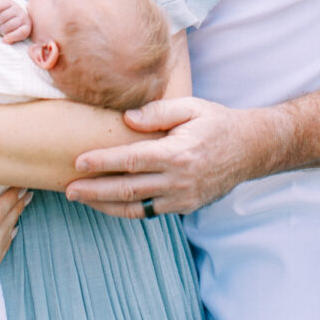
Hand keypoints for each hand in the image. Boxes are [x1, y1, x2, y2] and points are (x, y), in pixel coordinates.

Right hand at [0, 0, 31, 42]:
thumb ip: (12, 39)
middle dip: (2, 29)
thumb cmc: (16, 26)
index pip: (22, 32)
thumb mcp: (16, 33)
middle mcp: (23, 16)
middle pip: (9, 25)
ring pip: (3, 17)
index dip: (12, 36)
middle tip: (2, 28)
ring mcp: (17, 8)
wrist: (19, 10)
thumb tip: (5, 41)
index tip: (4, 39)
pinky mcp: (10, 1)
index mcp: (27, 27)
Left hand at [65, 97, 273, 217]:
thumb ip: (158, 112)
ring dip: (105, 204)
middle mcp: (179, 180)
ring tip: (80, 198)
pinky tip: (108, 203)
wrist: (250, 149)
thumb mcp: (191, 107)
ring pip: (136, 206)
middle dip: (95, 190)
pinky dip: (126, 209)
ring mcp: (183, 198)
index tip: (78, 162)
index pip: (132, 160)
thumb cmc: (216, 122)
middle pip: (128, 188)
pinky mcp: (185, 207)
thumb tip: (126, 119)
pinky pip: (150, 212)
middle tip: (68, 188)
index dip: (103, 162)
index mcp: (178, 153)